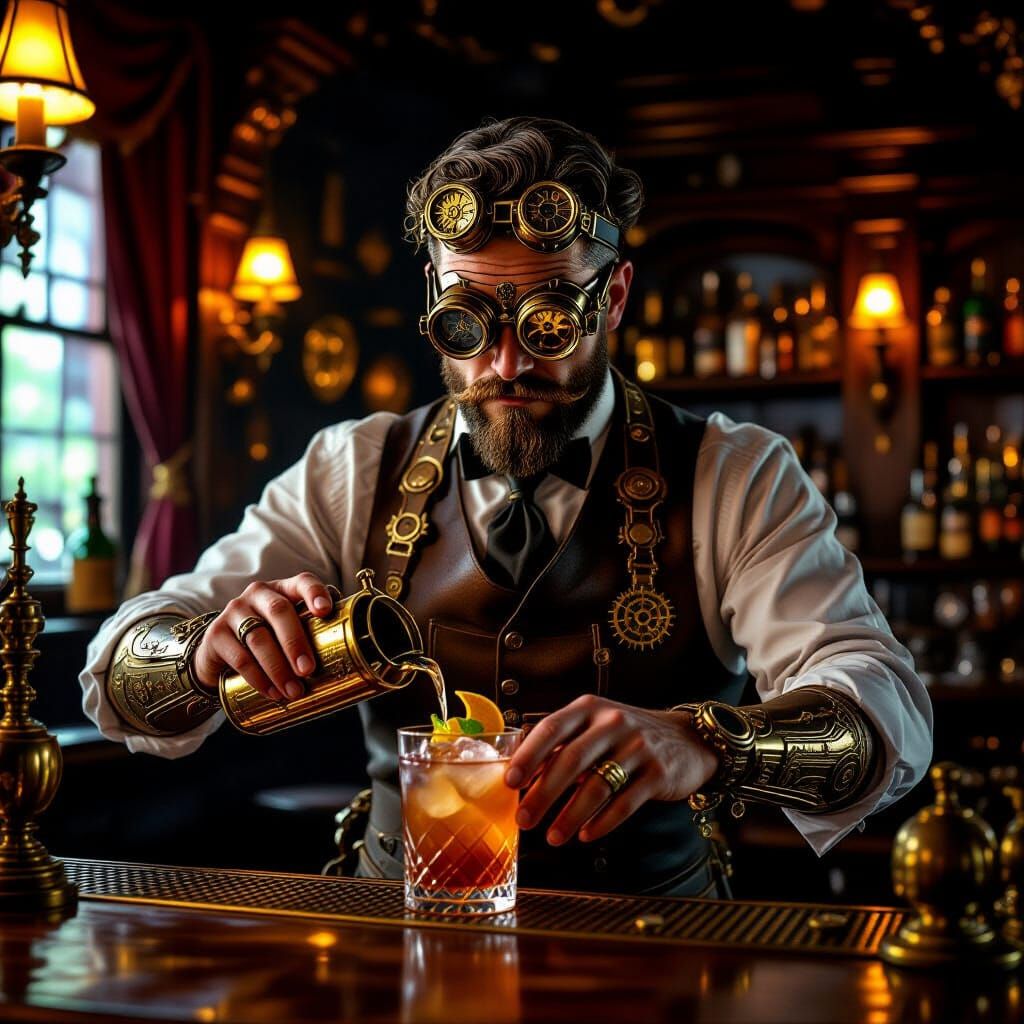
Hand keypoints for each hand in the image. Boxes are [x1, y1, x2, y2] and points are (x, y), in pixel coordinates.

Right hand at [192, 572, 334, 700]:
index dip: (314, 593)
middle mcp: (258, 594)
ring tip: (293, 691)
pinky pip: (239, 657)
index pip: (302, 582)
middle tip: (308, 670)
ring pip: (258, 638)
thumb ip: (312, 633)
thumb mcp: (288, 629)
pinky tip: (272, 692)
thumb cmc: (268, 638)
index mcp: (283, 590)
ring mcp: (234, 611)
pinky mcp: (216, 634)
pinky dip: (258, 678)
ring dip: (278, 668)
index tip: (325, 611)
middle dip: (296, 643)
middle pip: (279, 611)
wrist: (221, 651)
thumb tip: (348, 655)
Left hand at [503, 694, 719, 845]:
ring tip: (552, 837)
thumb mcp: (595, 726)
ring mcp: (638, 747)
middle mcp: (613, 723)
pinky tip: (586, 834)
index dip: (529, 756)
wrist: (688, 739)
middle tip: (524, 819)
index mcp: (590, 708)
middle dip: (543, 794)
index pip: (552, 728)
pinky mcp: (658, 773)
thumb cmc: (628, 735)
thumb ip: (562, 742)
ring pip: (596, 786)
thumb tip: (521, 767)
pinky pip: (624, 803)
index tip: (510, 782)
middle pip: (570, 761)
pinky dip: (602, 822)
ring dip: (570, 816)